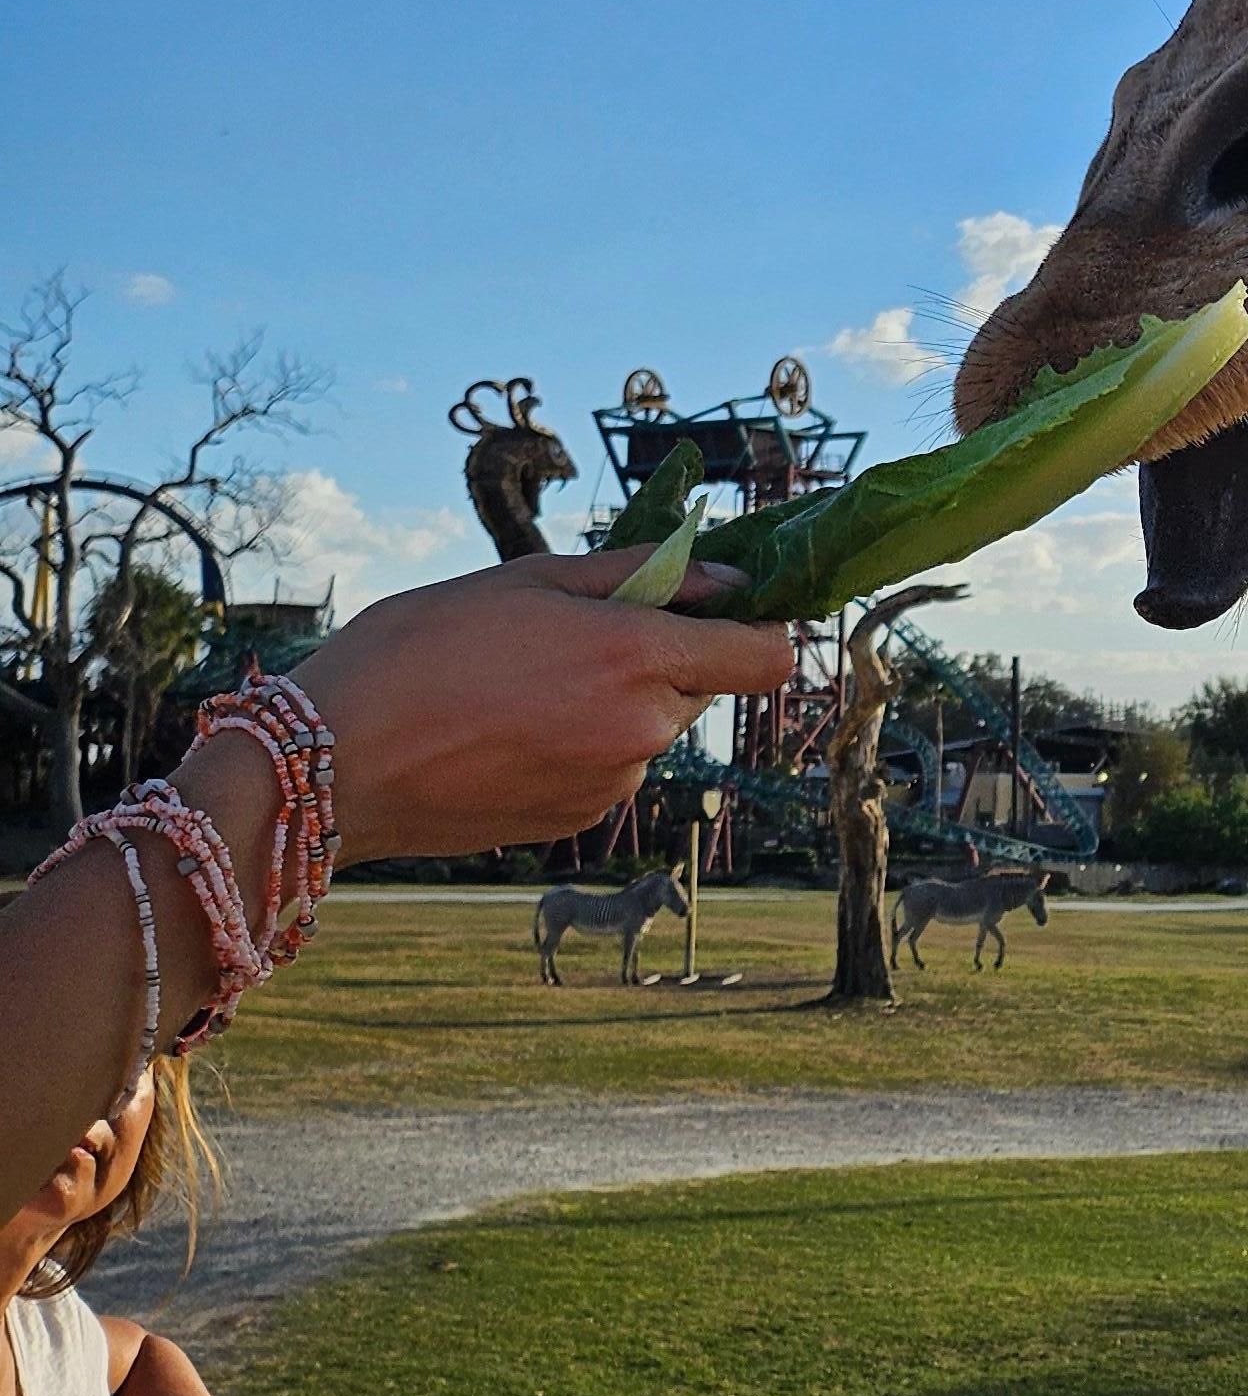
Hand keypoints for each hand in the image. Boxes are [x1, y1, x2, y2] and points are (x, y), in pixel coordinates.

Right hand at [287, 553, 792, 862]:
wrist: (334, 762)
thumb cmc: (418, 650)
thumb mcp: (525, 579)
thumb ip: (636, 573)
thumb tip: (722, 579)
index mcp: (634, 656)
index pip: (766, 656)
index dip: (762, 628)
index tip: (730, 607)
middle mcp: (638, 728)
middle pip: (702, 688)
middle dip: (664, 657)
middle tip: (577, 632)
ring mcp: (610, 783)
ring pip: (650, 729)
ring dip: (616, 702)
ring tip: (521, 683)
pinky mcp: (575, 821)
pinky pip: (608, 769)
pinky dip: (580, 744)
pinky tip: (507, 728)